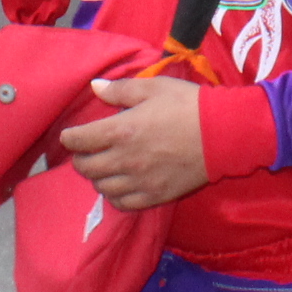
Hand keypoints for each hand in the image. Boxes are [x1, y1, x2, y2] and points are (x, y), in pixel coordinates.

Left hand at [61, 74, 209, 208]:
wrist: (223, 134)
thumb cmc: (187, 105)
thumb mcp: (154, 87)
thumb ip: (121, 89)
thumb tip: (95, 87)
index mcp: (121, 131)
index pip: (80, 140)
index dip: (70, 138)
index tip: (69, 135)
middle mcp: (124, 160)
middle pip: (86, 168)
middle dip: (80, 159)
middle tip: (85, 151)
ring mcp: (139, 182)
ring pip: (102, 188)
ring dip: (97, 178)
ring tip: (103, 167)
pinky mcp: (154, 196)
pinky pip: (123, 203)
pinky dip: (115, 195)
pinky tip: (120, 185)